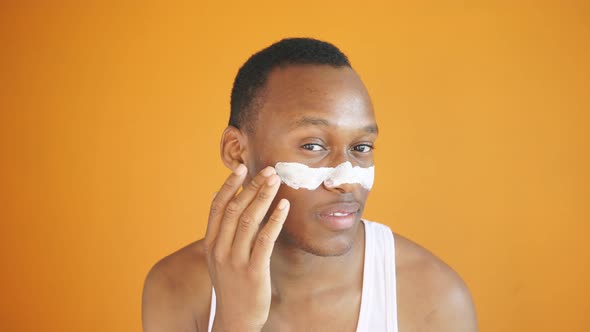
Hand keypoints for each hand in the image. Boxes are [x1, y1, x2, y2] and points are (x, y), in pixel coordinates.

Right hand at [204, 164, 288, 331]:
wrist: (235, 319)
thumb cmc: (231, 284)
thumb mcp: (219, 256)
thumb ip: (220, 229)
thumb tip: (220, 196)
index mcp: (211, 243)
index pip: (217, 207)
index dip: (230, 186)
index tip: (241, 168)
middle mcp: (220, 249)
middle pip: (234, 209)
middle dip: (252, 186)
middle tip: (268, 170)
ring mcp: (236, 260)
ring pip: (248, 220)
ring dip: (263, 197)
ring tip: (276, 181)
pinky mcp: (254, 271)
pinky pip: (264, 239)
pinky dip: (274, 219)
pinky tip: (284, 206)